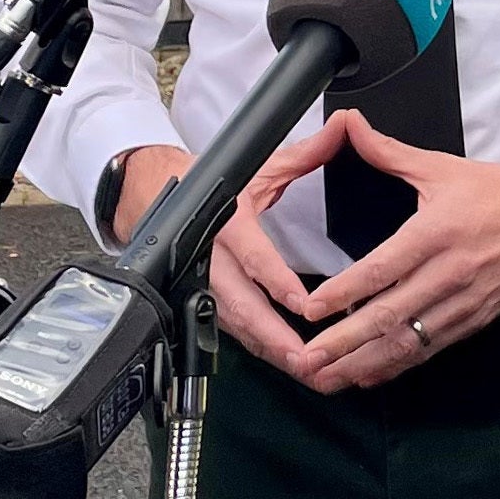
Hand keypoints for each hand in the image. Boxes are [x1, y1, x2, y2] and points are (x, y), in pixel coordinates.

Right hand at [105, 137, 334, 375]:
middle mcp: (212, 258)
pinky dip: (260, 349)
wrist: (156, 196)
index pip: (254, 258)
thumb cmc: (212, 182)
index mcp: (227, 222)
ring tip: (305, 371)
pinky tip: (287, 364)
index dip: (279, 284)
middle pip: (241, 307)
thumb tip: (343, 128)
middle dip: (275, 336)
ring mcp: (203, 285)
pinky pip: (233, 331)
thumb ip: (306, 153)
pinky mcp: (203, 301)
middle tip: (307, 358)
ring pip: (236, 327)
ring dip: (270, 351)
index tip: (307, 305)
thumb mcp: (259, 166)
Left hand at [293, 110, 499, 394]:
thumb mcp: (441, 168)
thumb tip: (350, 125)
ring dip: (365, 363)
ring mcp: (463, 301)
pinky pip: (430, 349)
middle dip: (343, 343)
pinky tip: (369, 374)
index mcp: (436, 232)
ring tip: (328, 378)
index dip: (343, 293)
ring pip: (408, 342)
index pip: (381, 269)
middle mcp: (448, 273)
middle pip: (388, 316)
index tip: (310, 310)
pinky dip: (397, 365)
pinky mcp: (476, 319)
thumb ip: (388, 153)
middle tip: (307, 361)